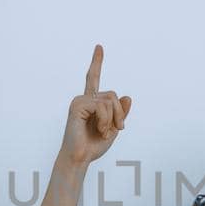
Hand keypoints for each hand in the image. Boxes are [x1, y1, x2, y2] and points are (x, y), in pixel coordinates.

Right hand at [56, 45, 131, 168]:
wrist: (80, 158)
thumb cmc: (93, 146)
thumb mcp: (114, 128)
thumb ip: (120, 113)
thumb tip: (127, 96)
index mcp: (91, 102)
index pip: (93, 78)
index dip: (96, 62)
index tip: (99, 47)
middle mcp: (84, 98)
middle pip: (113, 95)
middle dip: (120, 114)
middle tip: (118, 129)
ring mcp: (79, 101)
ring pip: (110, 100)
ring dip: (113, 119)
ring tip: (104, 133)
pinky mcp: (77, 106)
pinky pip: (102, 106)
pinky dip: (107, 121)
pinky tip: (101, 131)